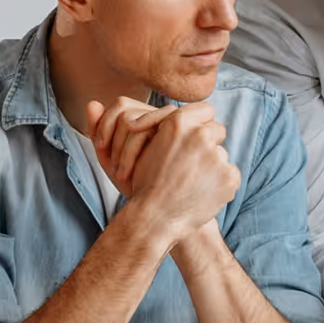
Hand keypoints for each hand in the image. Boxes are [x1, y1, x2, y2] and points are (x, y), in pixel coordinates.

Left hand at [86, 98, 174, 190]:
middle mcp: (160, 117)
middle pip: (123, 107)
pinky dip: (128, 153)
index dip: (104, 124)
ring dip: (118, 148)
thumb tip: (92, 103)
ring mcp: (169, 126)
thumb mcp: (110, 156)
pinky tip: (128, 172)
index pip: (121, 104)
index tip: (100, 147)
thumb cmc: (136, 182)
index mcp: (146, 117)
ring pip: (130, 119)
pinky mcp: (174, 138)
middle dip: (108, 135)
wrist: (154, 207)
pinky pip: (142, 132)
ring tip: (121, 172)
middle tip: (110, 163)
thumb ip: (99, 131)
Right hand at [95, 100, 238, 240]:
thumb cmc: (139, 186)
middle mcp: (200, 134)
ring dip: (212, 165)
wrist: (155, 220)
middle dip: (208, 143)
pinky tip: (203, 194)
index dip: (202, 121)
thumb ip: (110, 127)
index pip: (205, 109)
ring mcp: (218, 156)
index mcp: (178, 123)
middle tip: (195, 161)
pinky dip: (220, 185)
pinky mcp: (229, 177)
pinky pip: (230, 175)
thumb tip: (93, 102)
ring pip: (222, 155)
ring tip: (194, 182)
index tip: (197, 134)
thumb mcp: (123, 154)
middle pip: (217, 130)